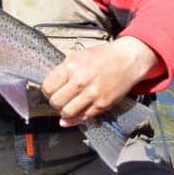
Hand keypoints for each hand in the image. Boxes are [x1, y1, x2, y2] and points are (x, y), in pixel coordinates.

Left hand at [40, 37, 158, 126]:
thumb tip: (50, 88)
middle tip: (59, 99)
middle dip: (54, 102)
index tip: (51, 91)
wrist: (126, 60)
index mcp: (71, 67)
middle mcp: (80, 81)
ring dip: (64, 112)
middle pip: (55, 102)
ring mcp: (92, 95)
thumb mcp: (76, 56)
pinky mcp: (102, 105)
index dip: (47, 91)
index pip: (48, 87)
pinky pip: (83, 117)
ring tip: (68, 105)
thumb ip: (62, 71)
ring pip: (67, 113)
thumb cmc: (101, 56)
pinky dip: (76, 118)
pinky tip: (76, 112)